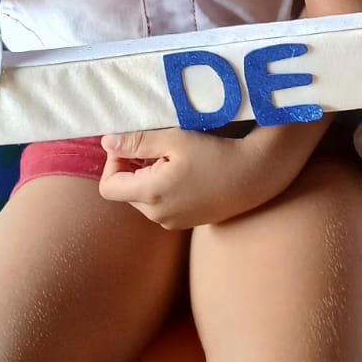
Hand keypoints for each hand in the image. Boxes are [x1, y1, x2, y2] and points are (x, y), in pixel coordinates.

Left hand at [99, 129, 270, 229]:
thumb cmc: (216, 153)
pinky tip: (188, 171)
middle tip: (160, 146)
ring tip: (176, 158)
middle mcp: (157, 215)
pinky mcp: (186, 222)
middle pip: (126, 191)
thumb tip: (106, 142)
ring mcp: (173, 222)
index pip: (108, 186)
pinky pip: (162, 205)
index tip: (135, 144)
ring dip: (150, 177)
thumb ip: (137, 141)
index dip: (114, 162)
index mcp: (151, 194)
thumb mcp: (174, 139)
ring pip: (144, 198)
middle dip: (134, 167)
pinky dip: (165, 188)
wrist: (255, 175)